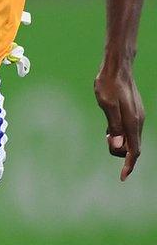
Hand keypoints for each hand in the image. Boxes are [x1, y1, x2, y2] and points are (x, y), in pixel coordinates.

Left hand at [94, 62, 143, 179]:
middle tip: (106, 136)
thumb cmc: (108, 84)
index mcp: (133, 122)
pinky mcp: (134, 114)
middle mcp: (139, 121)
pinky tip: (110, 127)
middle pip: (132, 148)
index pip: (134, 150)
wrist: (117, 68)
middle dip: (118, 151)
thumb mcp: (106, 105)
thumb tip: (118, 145)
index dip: (128, 165)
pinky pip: (128, 132)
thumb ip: (113, 125)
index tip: (122, 177)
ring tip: (107, 131)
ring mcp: (138, 117)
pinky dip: (119, 134)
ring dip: (118, 142)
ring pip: (130, 140)